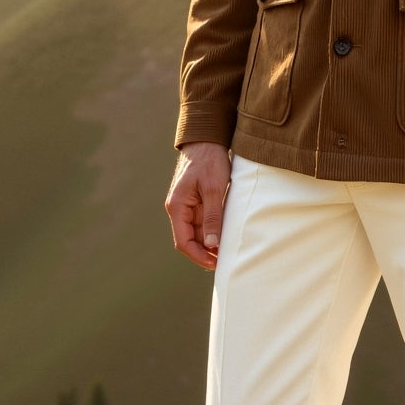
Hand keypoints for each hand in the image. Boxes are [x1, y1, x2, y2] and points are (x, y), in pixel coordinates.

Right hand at [166, 143, 232, 270]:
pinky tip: (225, 237)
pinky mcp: (195, 202)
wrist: (207, 140)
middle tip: (225, 261)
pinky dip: (212, 232)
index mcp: (177, 207)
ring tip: (228, 252)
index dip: (198, 256)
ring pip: (197, 233)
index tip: (215, 264)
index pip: (183, 241)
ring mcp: (186, 206)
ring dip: (210, 244)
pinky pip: (202, 223)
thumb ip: (212, 217)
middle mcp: (178, 209)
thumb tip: (211, 244)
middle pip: (190, 240)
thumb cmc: (209, 161)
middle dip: (206, 253)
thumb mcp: (213, 189)